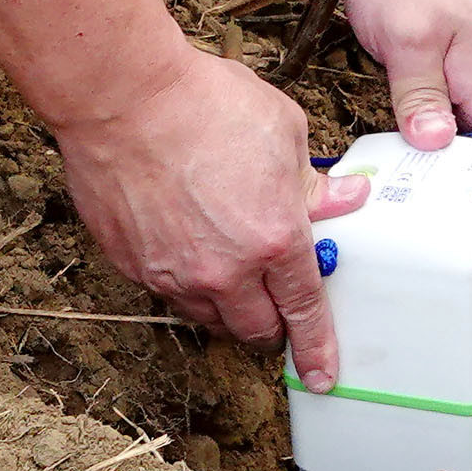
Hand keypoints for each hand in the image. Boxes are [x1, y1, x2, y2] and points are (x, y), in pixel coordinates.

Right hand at [49, 45, 372, 386]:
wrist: (124, 97)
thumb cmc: (203, 102)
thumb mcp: (283, 131)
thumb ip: (314, 182)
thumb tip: (348, 199)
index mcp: (274, 238)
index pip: (304, 309)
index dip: (317, 346)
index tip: (322, 373)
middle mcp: (225, 269)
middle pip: (257, 330)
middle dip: (273, 326)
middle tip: (278, 306)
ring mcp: (174, 273)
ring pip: (211, 318)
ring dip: (229, 307)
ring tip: (233, 272)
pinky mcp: (135, 266)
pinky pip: (170, 294)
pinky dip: (188, 284)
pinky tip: (190, 249)